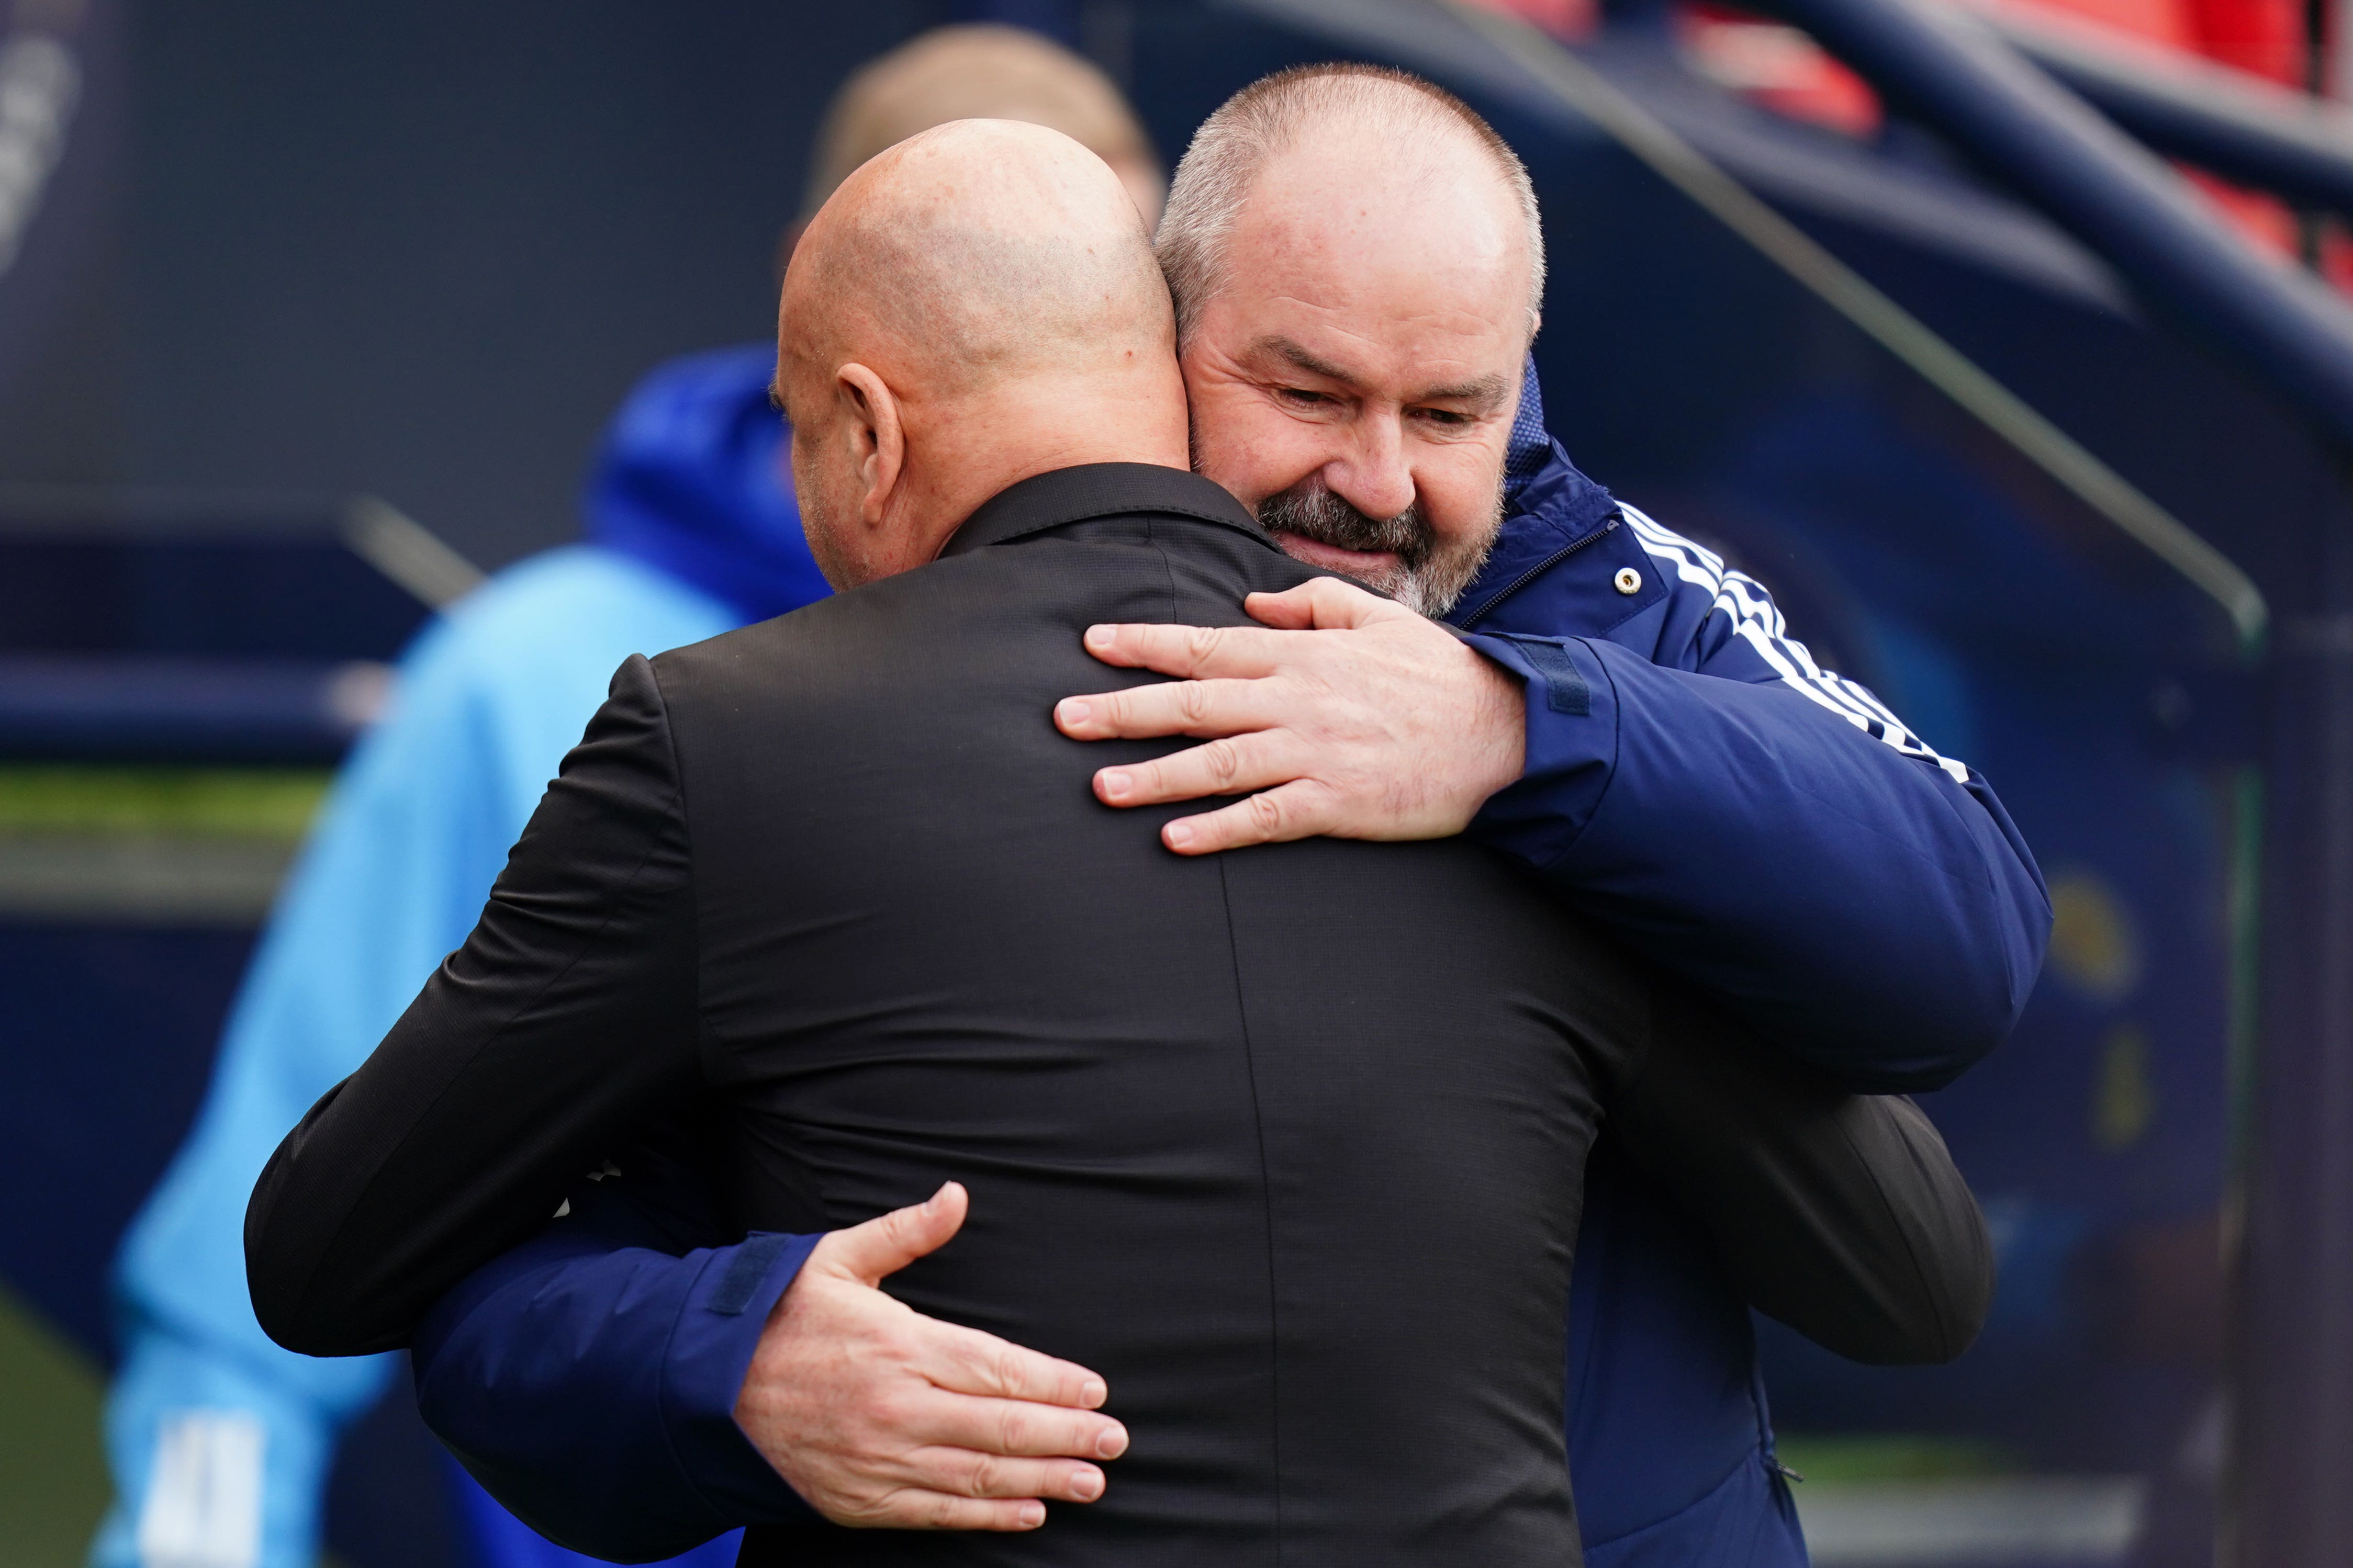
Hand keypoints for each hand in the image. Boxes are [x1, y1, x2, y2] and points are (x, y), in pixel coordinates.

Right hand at [732, 1183, 1126, 1529]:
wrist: (697, 1389)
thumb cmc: (774, 1318)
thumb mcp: (837, 1258)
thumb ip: (906, 1232)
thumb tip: (956, 1196)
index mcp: (899, 1344)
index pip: (997, 1367)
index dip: (1052, 1383)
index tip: (1094, 1391)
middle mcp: (897, 1406)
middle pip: (1001, 1427)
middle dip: (1066, 1437)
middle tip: (1113, 1442)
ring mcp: (879, 1459)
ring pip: (978, 1476)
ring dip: (1041, 1481)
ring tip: (1089, 1483)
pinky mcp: (859, 1500)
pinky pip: (936, 1514)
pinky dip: (986, 1517)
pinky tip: (1026, 1513)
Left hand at [1054, 576, 1526, 854]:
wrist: (1507, 731)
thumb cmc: (1439, 675)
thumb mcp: (1376, 619)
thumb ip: (1308, 606)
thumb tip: (1250, 608)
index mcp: (1301, 655)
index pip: (1207, 645)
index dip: (1145, 644)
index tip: (1092, 643)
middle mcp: (1297, 700)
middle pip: (1195, 703)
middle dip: (1124, 709)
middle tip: (1064, 718)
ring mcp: (1316, 753)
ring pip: (1219, 762)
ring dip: (1156, 776)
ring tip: (1101, 786)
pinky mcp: (1338, 802)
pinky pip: (1267, 817)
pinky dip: (1219, 829)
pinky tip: (1175, 840)